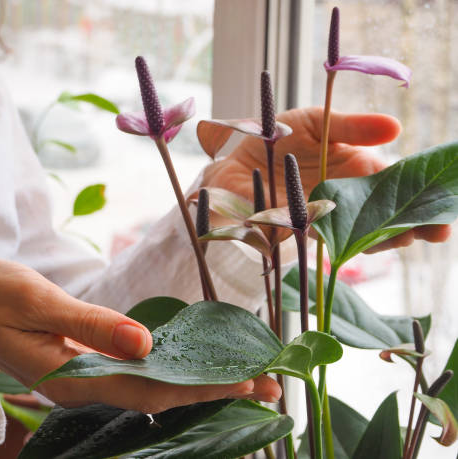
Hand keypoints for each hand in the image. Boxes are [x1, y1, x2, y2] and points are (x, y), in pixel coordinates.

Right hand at [0, 257, 280, 412]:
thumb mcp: (36, 300)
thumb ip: (90, 324)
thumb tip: (145, 343)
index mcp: (72, 375)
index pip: (150, 388)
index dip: (201, 387)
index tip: (248, 381)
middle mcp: (84, 383)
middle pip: (159, 393)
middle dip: (215, 389)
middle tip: (271, 383)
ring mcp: (85, 374)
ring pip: (151, 384)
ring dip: (200, 380)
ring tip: (247, 376)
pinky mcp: (84, 359)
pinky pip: (136, 369)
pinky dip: (172, 367)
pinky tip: (195, 363)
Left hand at [202, 107, 450, 250]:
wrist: (235, 161)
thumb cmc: (276, 137)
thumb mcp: (316, 121)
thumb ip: (352, 127)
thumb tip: (395, 128)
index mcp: (357, 166)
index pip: (397, 182)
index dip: (421, 191)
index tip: (444, 200)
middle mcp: (349, 195)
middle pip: (389, 212)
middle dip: (416, 222)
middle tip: (441, 229)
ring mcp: (331, 215)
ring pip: (368, 231)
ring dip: (391, 237)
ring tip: (411, 237)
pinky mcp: (308, 231)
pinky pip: (336, 240)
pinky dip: (354, 244)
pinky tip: (372, 244)